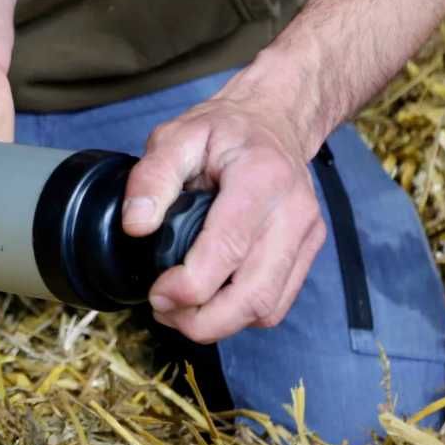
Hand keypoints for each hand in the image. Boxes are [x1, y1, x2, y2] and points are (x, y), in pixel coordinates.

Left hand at [123, 90, 326, 343]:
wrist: (273, 120)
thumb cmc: (223, 131)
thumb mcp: (175, 137)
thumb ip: (151, 178)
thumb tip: (136, 225)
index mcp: (261, 178)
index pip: (229, 248)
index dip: (190, 286)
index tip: (157, 293)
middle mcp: (293, 211)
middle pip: (254, 294)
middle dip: (204, 320)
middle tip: (163, 311)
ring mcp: (306, 234)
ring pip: (269, 308)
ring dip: (221, 324)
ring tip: (180, 311)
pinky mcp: (308, 250)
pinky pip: (278, 303)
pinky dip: (241, 314)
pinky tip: (210, 302)